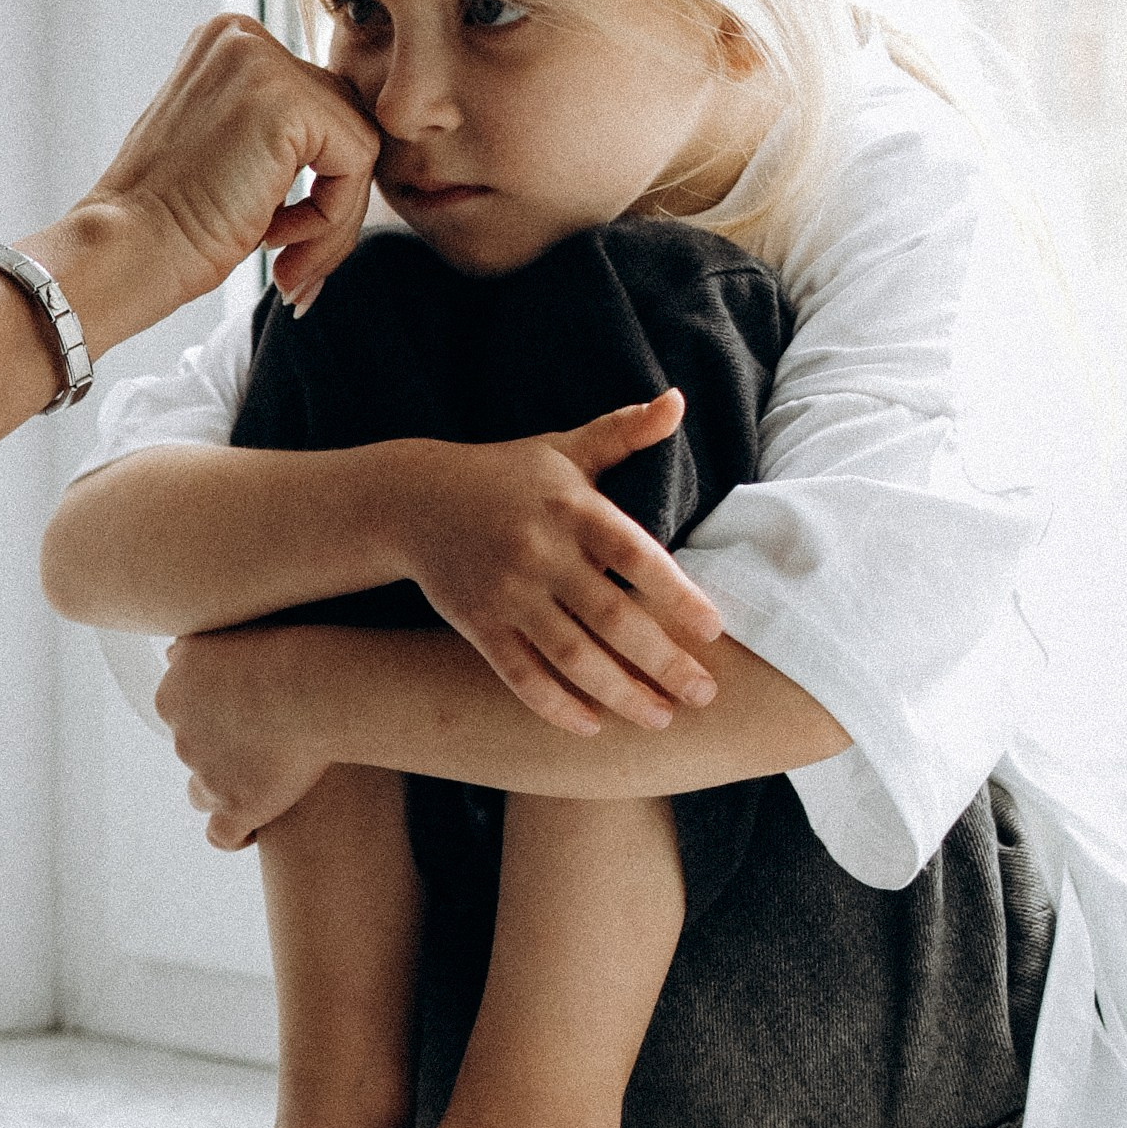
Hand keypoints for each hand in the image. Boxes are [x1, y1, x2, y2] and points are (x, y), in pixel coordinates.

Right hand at [52, 17, 377, 332]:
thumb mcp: (227, 152)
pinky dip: (332, 219)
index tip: (277, 241)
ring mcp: (263, 61)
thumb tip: (355, 150)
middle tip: (289, 264)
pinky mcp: (288, 99)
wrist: (124, 252)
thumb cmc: (165, 225)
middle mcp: (244, 36)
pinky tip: (272, 240)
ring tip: (283, 262)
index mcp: (227, 42)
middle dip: (330, 206)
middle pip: (344, 122)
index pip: (318, 108)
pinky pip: (359, 162)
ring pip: (358, 144)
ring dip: (333, 221)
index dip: (313, 185)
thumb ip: (281, 133)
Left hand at [155, 626, 335, 849]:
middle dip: (221, 751)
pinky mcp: (236, 808)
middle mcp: (181, 737)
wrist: (313, 686)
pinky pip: (222, 835)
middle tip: (264, 741)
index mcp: (172, 694)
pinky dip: (236, 835)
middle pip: (192, 752)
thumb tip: (173, 652)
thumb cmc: (283, 647)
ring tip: (262, 784)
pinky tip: (257, 827)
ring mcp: (206, 776)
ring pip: (202, 793)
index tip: (242, 713)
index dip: (211, 715)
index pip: (178, 712)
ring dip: (225, 789)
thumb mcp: (226, 629)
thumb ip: (197, 645)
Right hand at [392, 392, 724, 739]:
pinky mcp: (476, 622)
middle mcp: (539, 550)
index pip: (633, 554)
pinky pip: (519, 673)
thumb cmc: (506, 474)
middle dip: (660, 662)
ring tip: (659, 719)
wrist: (412, 499)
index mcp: (570, 506)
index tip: (714, 631)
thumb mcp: (562, 448)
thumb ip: (622, 432)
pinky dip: (554, 704)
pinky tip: (590, 727)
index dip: (675, 593)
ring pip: (570, 654)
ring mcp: (505, 590)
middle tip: (704, 695)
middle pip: (610, 615)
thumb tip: (677, 400)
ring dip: (618, 693)